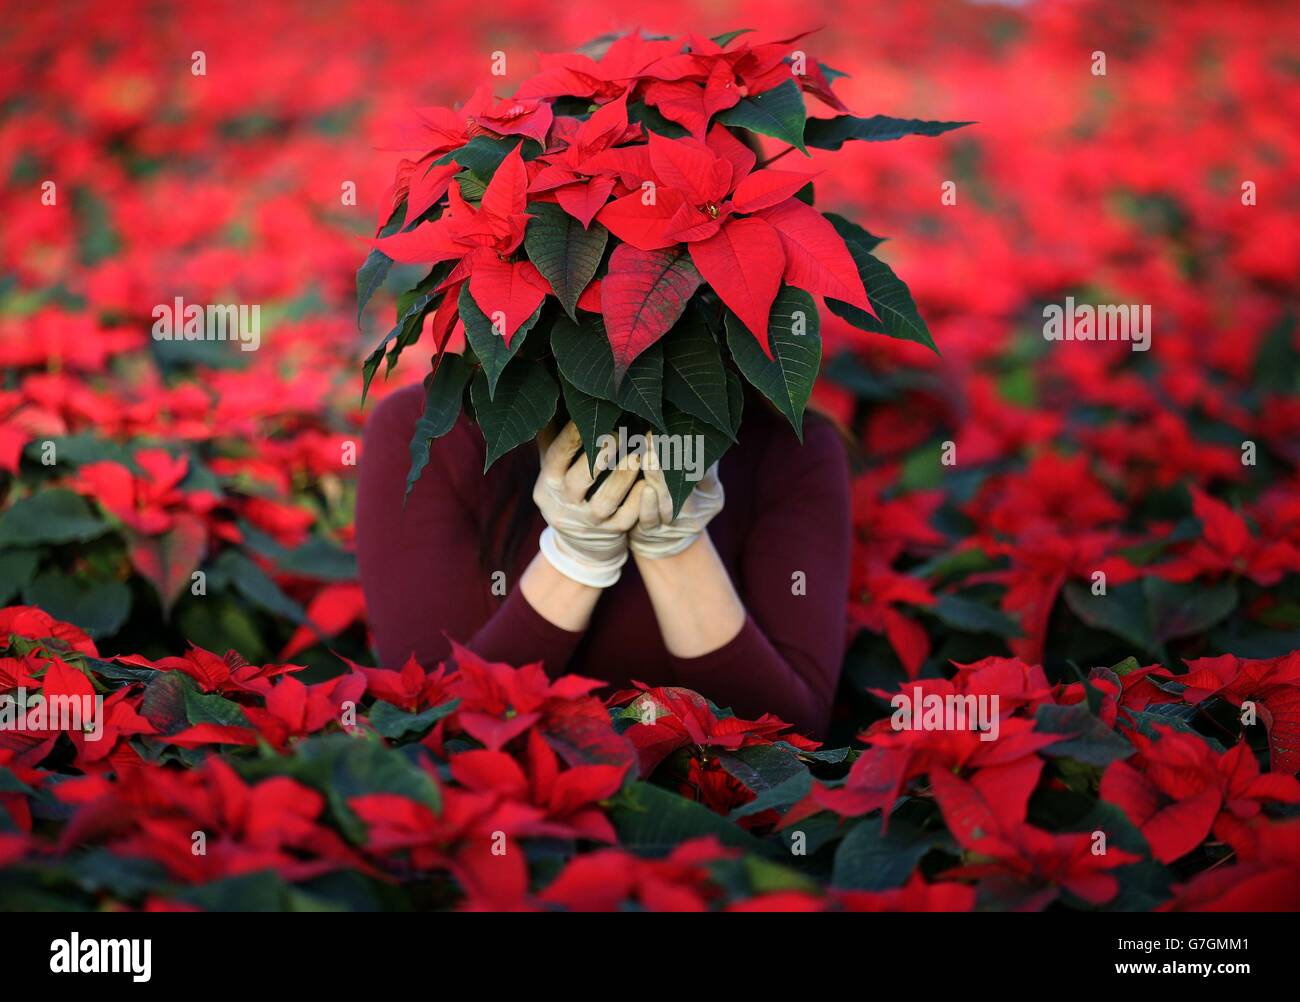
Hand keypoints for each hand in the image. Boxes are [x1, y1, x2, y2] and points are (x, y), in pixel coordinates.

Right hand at [533, 422, 645, 587]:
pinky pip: (626, 518)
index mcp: (548, 482)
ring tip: (639, 454)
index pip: (557, 456)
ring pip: (606, 500)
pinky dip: (638, 502)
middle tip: (619, 433)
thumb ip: (552, 438)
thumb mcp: (553, 468)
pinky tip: (650, 484)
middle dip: (600, 455)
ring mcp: (588, 522)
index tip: (588, 415)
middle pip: (580, 480)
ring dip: (623, 476)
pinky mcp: (611, 533)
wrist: (577, 544)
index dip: (572, 436)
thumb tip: (555, 396)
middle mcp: (565, 504)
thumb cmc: (567, 489)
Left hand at [630, 442, 723, 558]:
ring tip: (649, 457)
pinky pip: (650, 521)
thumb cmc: (682, 498)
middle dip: (672, 462)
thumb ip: (699, 460)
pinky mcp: (652, 533)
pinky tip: (644, 489)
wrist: (665, 541)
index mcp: (712, 496)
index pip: (707, 474)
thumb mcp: (701, 484)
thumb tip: (698, 427)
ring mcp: (673, 525)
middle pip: (686, 488)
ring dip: (657, 479)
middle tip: (659, 438)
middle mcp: (696, 512)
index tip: (684, 433)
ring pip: (667, 504)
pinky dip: (647, 506)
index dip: (696, 454)